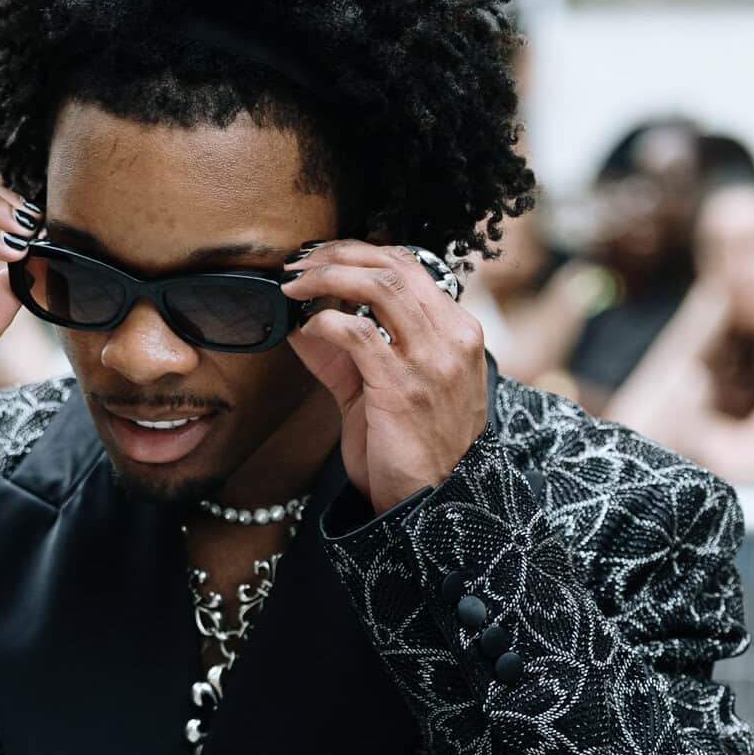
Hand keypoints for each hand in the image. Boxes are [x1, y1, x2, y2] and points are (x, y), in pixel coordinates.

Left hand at [283, 242, 488, 512]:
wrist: (430, 503)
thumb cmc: (411, 447)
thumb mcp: (393, 388)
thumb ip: (356, 350)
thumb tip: (306, 317)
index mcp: (458, 332)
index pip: (411, 265)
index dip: (361, 251)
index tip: (322, 256)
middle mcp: (452, 338)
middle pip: (394, 264)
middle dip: (339, 253)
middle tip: (299, 263)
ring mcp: (432, 361)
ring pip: (380, 284)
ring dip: (328, 276)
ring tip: (295, 285)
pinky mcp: (403, 386)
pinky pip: (358, 333)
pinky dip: (326, 321)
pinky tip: (306, 327)